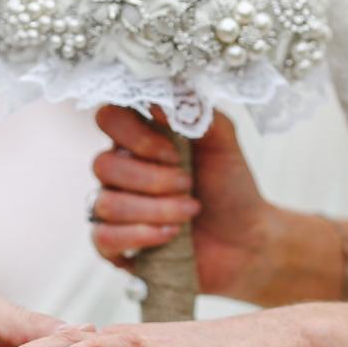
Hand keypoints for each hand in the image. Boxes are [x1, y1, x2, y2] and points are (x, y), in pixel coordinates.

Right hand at [90, 107, 274, 301]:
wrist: (245, 239)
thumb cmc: (230, 188)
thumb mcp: (223, 142)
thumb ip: (197, 112)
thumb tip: (160, 100)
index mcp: (138, 140)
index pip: (108, 119)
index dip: (136, 136)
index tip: (174, 153)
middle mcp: (119, 172)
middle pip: (102, 165)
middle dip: (153, 179)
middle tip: (188, 185)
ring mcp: (113, 209)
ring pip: (106, 204)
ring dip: (155, 209)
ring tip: (189, 211)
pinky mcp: (114, 246)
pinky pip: (103, 238)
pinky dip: (141, 235)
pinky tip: (171, 235)